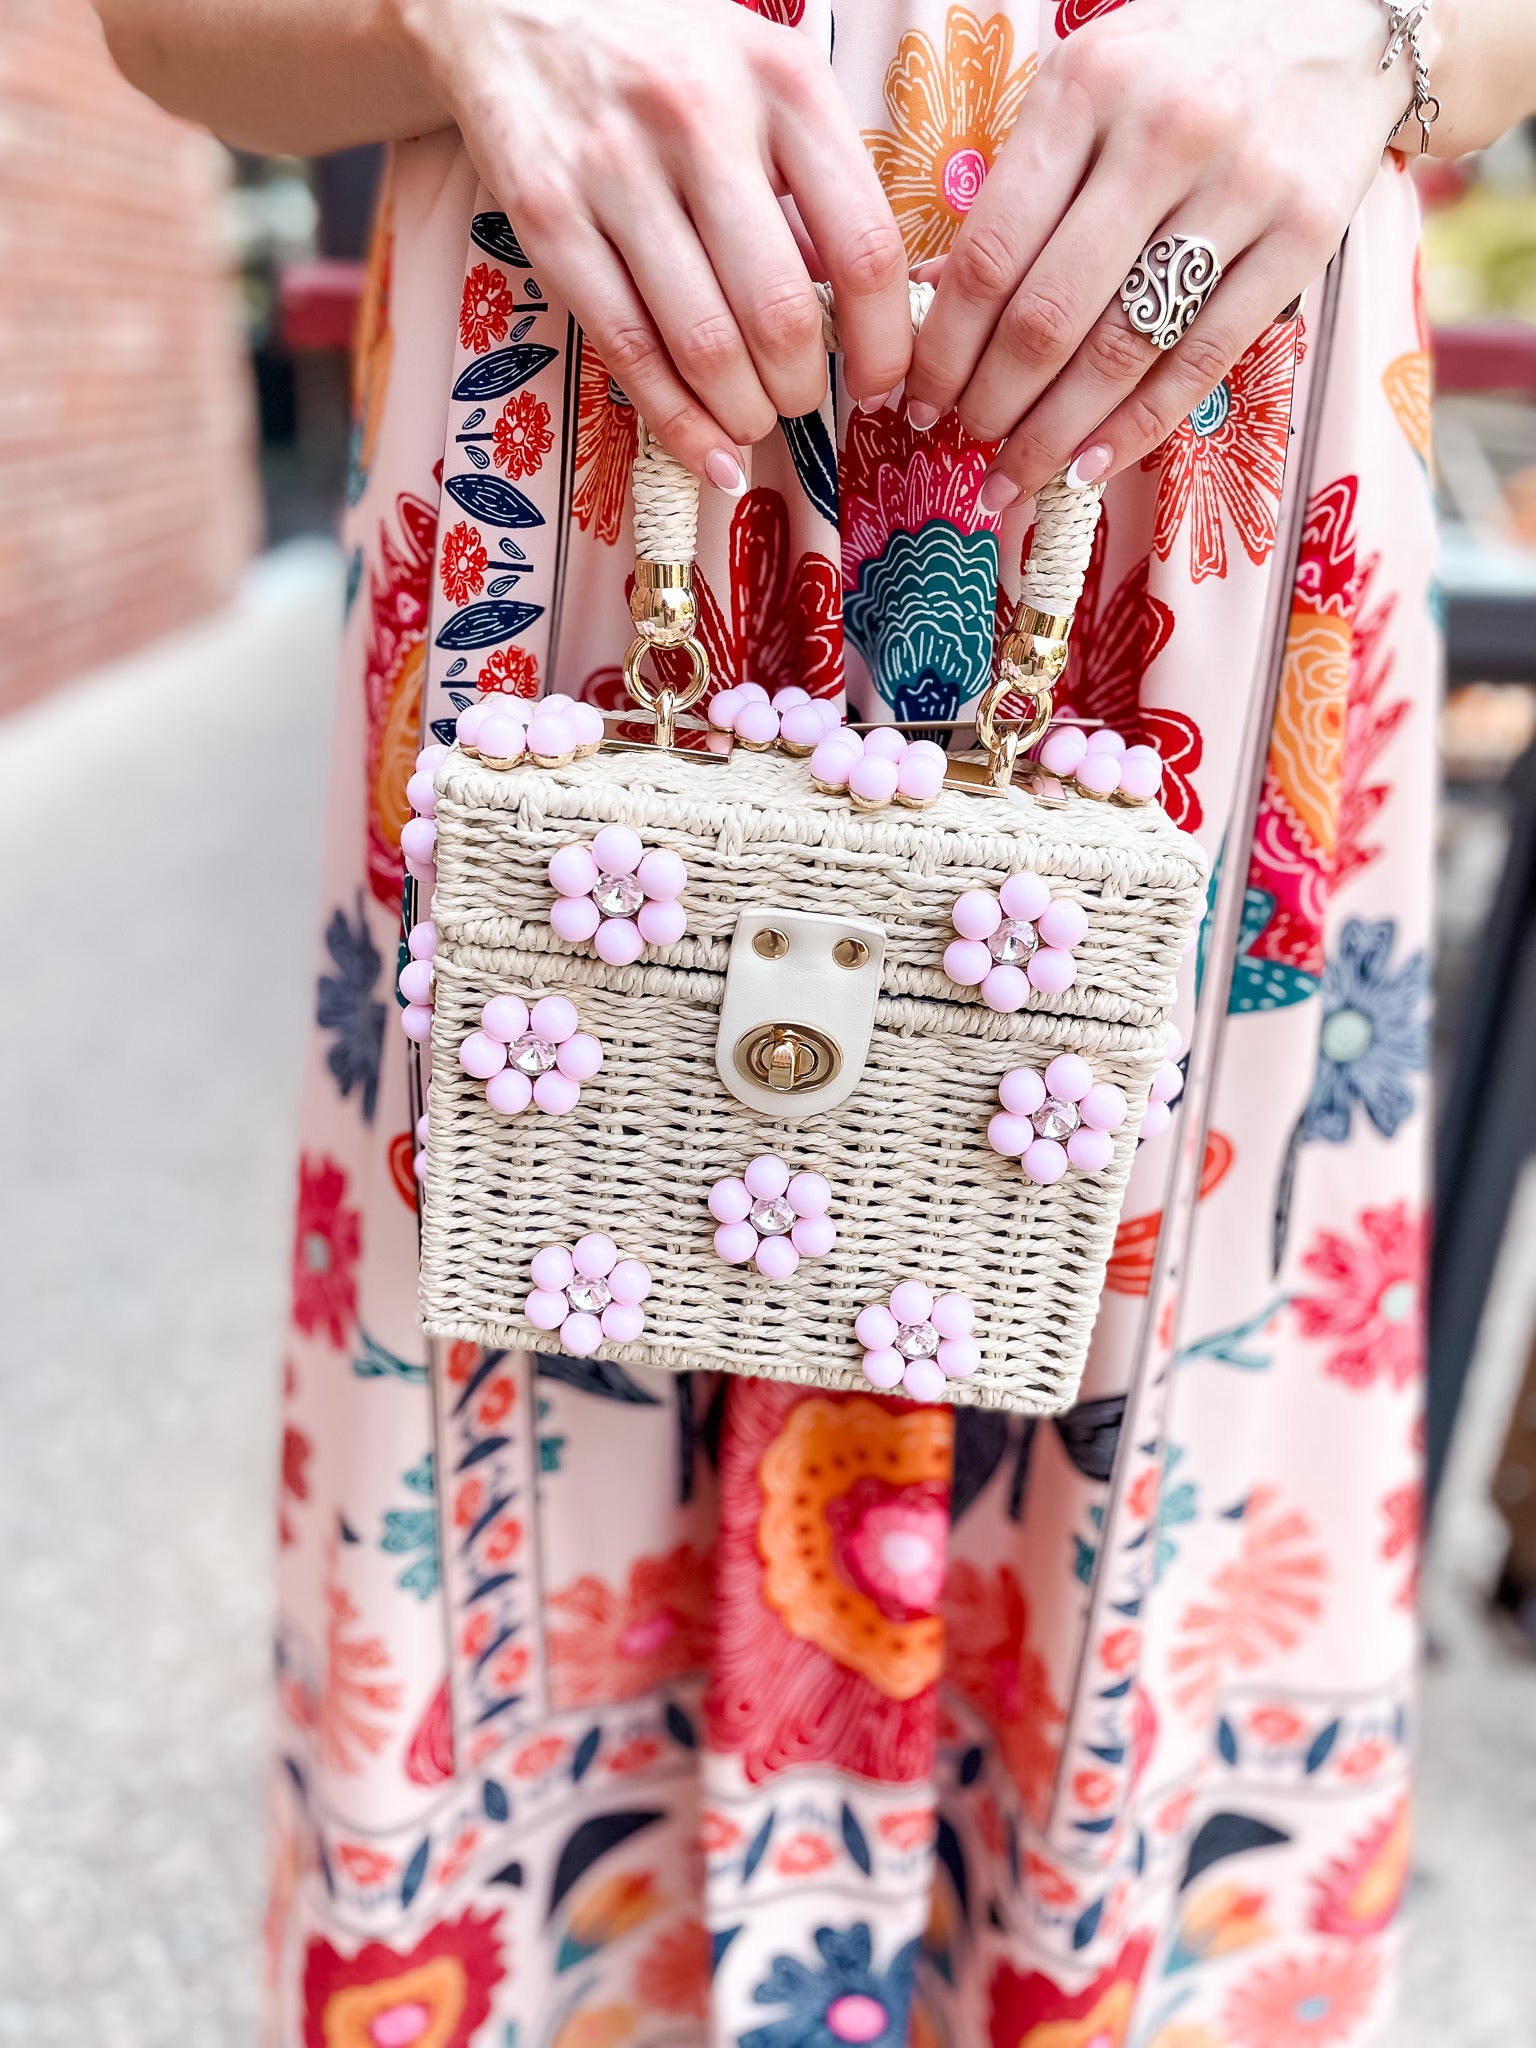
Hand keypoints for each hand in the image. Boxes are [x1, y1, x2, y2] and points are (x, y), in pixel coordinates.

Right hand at [402, 0, 911, 487]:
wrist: (514, 3)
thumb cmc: (665, 57)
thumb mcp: (761, 80)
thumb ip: (812, 181)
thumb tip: (855, 317)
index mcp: (783, 83)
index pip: (865, 247)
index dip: (882, 343)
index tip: (879, 384)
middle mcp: (701, 117)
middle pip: (781, 313)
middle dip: (801, 389)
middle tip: (799, 402)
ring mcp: (616, 167)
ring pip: (703, 344)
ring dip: (740, 412)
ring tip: (749, 419)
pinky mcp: (548, 213)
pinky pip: (626, 349)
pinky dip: (674, 420)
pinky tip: (705, 448)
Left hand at [903, 0, 1412, 509]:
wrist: (1340, 16)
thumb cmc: (1183, 63)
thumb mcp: (1087, 85)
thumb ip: (1022, 185)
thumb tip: (942, 304)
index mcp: (1087, 89)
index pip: (991, 254)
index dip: (944, 348)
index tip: (918, 399)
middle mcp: (1165, 134)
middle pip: (1049, 315)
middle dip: (991, 402)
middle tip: (962, 441)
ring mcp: (1244, 186)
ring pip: (1122, 351)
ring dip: (1052, 435)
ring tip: (1012, 476)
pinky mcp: (1307, 233)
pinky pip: (1203, 362)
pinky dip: (1135, 429)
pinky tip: (1087, 468)